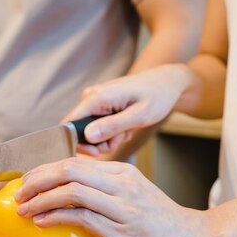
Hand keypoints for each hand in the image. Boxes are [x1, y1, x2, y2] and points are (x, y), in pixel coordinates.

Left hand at [14, 157, 221, 236]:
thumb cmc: (162, 222)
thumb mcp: (134, 196)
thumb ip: (106, 190)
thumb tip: (70, 196)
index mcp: (122, 171)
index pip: (73, 162)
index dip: (44, 170)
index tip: (26, 181)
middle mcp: (121, 182)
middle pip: (68, 169)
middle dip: (36, 179)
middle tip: (19, 192)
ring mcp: (123, 205)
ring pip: (71, 190)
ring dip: (40, 199)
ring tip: (23, 209)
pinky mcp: (123, 229)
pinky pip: (82, 216)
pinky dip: (56, 216)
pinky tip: (41, 221)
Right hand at [64, 64, 190, 155]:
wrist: (167, 82)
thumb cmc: (157, 96)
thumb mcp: (138, 116)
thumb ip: (112, 126)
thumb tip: (87, 136)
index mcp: (96, 97)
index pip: (69, 124)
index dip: (77, 143)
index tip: (96, 153)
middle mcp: (90, 96)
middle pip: (79, 130)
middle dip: (98, 142)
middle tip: (120, 141)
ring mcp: (94, 100)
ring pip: (90, 130)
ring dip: (108, 138)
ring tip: (126, 132)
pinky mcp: (100, 104)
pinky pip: (97, 125)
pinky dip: (111, 132)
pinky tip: (126, 128)